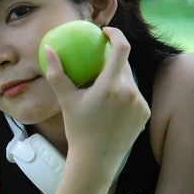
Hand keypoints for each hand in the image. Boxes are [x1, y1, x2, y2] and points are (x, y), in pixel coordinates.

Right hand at [43, 27, 150, 181]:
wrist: (96, 160)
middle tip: (98, 57)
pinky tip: (110, 104)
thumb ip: (57, 74)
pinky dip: (123, 93)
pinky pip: (134, 95)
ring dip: (117, 77)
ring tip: (101, 85)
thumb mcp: (66, 101)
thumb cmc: (78, 130)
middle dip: (112, 57)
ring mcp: (139, 103)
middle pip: (124, 63)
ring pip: (129, 80)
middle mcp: (130, 92)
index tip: (105, 32)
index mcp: (111, 86)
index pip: (121, 48)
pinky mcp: (145, 113)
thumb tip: (48, 49)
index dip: (116, 34)